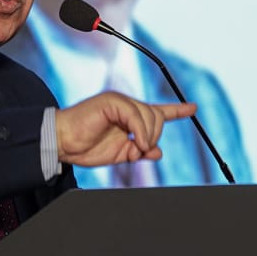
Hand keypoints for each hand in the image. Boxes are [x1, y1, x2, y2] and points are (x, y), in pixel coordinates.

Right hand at [56, 91, 196, 166]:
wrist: (63, 143)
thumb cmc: (86, 147)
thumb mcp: (120, 154)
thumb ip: (139, 151)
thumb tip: (158, 151)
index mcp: (129, 118)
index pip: (157, 111)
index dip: (177, 110)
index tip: (193, 108)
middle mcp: (127, 106)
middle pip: (157, 116)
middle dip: (154, 136)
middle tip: (139, 150)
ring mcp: (119, 102)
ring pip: (150, 115)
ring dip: (147, 137)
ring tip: (134, 149)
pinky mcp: (112, 101)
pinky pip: (137, 115)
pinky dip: (141, 132)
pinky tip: (136, 142)